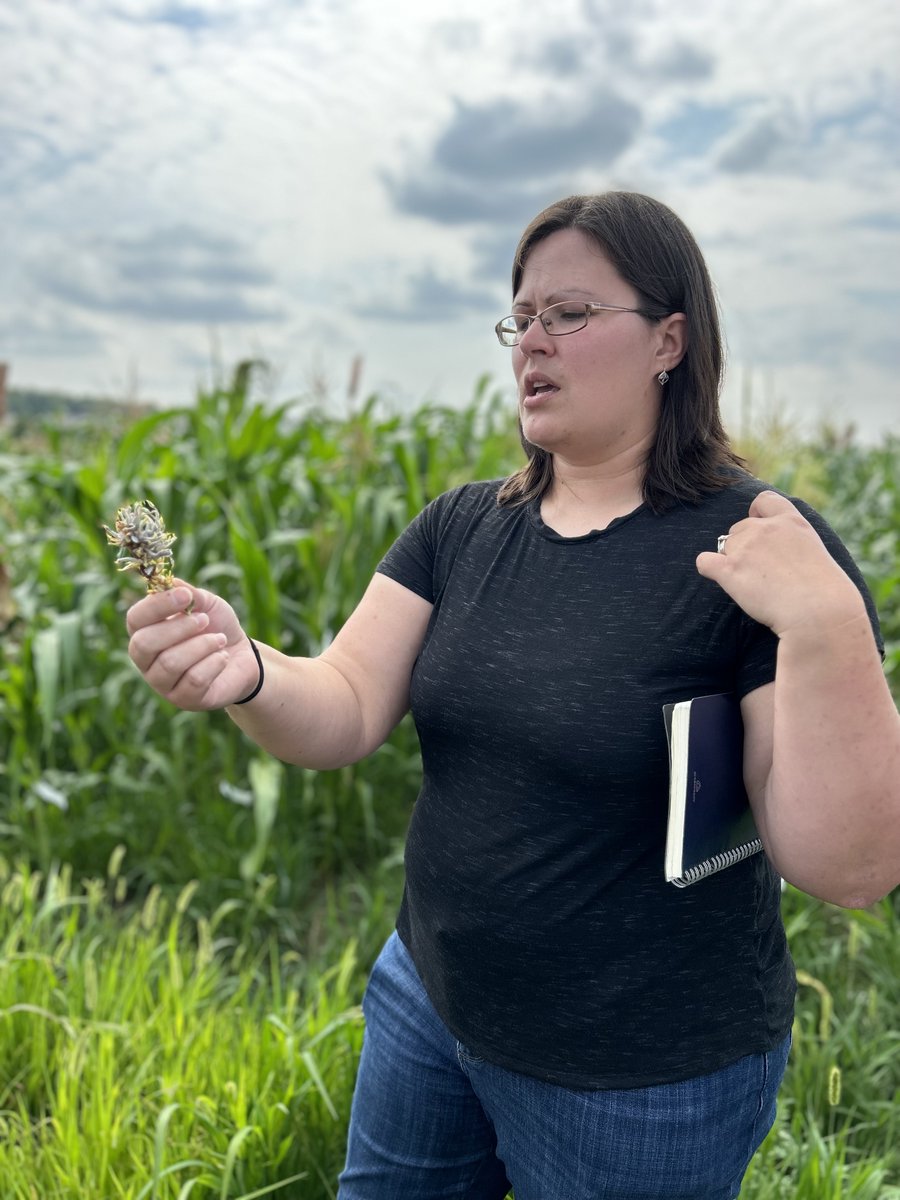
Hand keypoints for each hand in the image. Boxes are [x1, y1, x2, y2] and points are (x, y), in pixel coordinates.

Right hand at [125, 580, 259, 709]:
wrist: (242, 656)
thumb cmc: (216, 627)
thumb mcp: (206, 604)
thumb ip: (189, 593)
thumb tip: (172, 583)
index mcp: (144, 632)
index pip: (135, 619)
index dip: (157, 606)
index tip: (185, 595)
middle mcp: (146, 661)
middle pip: (144, 644)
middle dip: (178, 628)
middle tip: (204, 620)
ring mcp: (162, 684)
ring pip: (170, 663)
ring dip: (201, 645)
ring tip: (220, 639)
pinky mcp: (184, 700)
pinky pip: (194, 680)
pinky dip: (213, 663)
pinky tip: (222, 657)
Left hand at [696, 492, 865, 637]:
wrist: (818, 611)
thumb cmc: (823, 591)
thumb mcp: (816, 553)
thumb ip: (793, 544)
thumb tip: (775, 554)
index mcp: (791, 522)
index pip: (763, 500)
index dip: (755, 512)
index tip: (757, 525)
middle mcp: (766, 529)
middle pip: (739, 528)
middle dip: (744, 546)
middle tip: (761, 571)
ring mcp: (746, 548)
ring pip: (724, 546)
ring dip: (732, 560)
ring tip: (751, 583)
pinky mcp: (730, 570)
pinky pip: (705, 562)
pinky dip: (708, 568)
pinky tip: (718, 577)